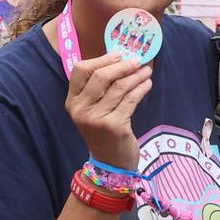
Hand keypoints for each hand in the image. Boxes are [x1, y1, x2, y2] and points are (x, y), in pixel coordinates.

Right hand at [65, 52, 152, 168]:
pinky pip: (130, 100)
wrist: (110, 164)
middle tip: (137, 61)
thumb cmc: (104, 133)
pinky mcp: (114, 126)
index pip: (81, 70)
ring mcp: (96, 118)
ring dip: (136, 76)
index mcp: (72, 102)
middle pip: (101, 76)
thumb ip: (99, 89)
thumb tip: (121, 60)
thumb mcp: (93, 111)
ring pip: (119, 87)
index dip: (101, 59)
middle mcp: (81, 110)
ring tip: (146, 71)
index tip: (119, 55)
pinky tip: (147, 84)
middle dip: (122, 65)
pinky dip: (141, 89)